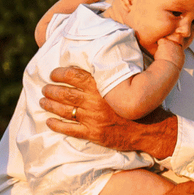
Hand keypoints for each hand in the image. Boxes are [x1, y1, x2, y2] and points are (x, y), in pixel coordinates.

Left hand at [41, 63, 174, 161]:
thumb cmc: (140, 103)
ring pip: (64, 110)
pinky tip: (49, 122)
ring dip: (50, 105)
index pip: (74, 76)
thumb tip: (100, 60)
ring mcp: (92, 119)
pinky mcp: (93, 134)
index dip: (60, 73)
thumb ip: (112, 74)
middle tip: (44, 88)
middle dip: (51, 90)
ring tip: (42, 101)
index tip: (53, 73)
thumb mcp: (127, 83)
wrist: (151, 128)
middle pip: (65, 93)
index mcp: (102, 87)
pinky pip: (69, 130)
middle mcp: (94, 102)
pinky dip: (56, 125)